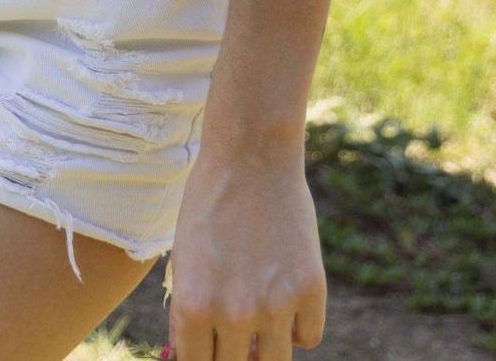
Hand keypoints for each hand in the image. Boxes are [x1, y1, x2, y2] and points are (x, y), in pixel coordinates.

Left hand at [165, 145, 324, 357]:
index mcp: (194, 307)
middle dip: (232, 354)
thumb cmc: (208, 204)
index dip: (201, 358)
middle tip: (233, 331)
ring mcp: (277, 305)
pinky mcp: (311, 290)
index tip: (208, 347)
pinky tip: (285, 298)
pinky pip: (308, 337)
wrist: (250, 155)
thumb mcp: (184, 261)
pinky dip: (297, 327)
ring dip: (266, 347)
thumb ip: (187, 317)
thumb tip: (190, 358)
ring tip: (259, 316)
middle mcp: (235, 314)